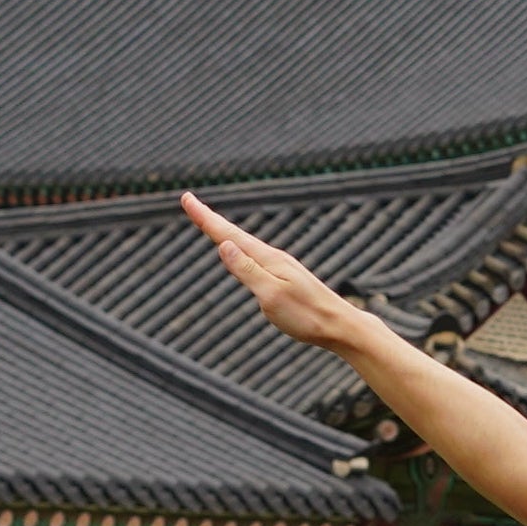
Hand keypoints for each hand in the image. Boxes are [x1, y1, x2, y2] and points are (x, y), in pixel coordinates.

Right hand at [182, 193, 377, 355]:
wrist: (340, 326)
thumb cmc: (307, 316)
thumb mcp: (271, 296)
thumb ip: (247, 271)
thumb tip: (224, 245)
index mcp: (267, 259)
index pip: (228, 234)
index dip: (205, 218)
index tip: (186, 198)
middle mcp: (273, 257)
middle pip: (235, 234)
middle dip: (210, 219)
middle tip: (189, 202)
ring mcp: (280, 266)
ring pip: (245, 244)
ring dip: (224, 231)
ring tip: (208, 222)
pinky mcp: (285, 277)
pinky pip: (254, 256)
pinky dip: (239, 247)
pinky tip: (241, 251)